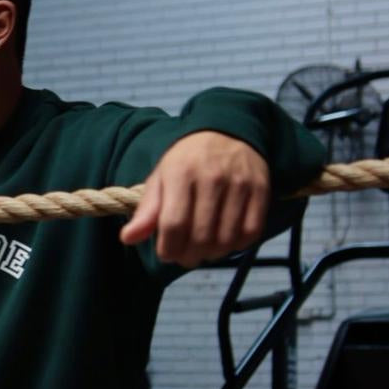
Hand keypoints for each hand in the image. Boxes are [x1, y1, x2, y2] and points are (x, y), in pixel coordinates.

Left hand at [119, 131, 269, 267]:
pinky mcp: (260, 189)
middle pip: (200, 236)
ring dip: (212, 254)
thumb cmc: (187, 160)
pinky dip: (237, 245)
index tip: (166, 253)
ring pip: (226, 239)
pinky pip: (251, 232)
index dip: (168, 249)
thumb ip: (146, 211)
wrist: (227, 130)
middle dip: (189, 257)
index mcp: (180, 173)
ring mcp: (239, 183)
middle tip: (186, 257)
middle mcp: (211, 177)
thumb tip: (127, 239)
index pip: (173, 224)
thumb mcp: (161, 178)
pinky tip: (225, 241)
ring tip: (204, 251)